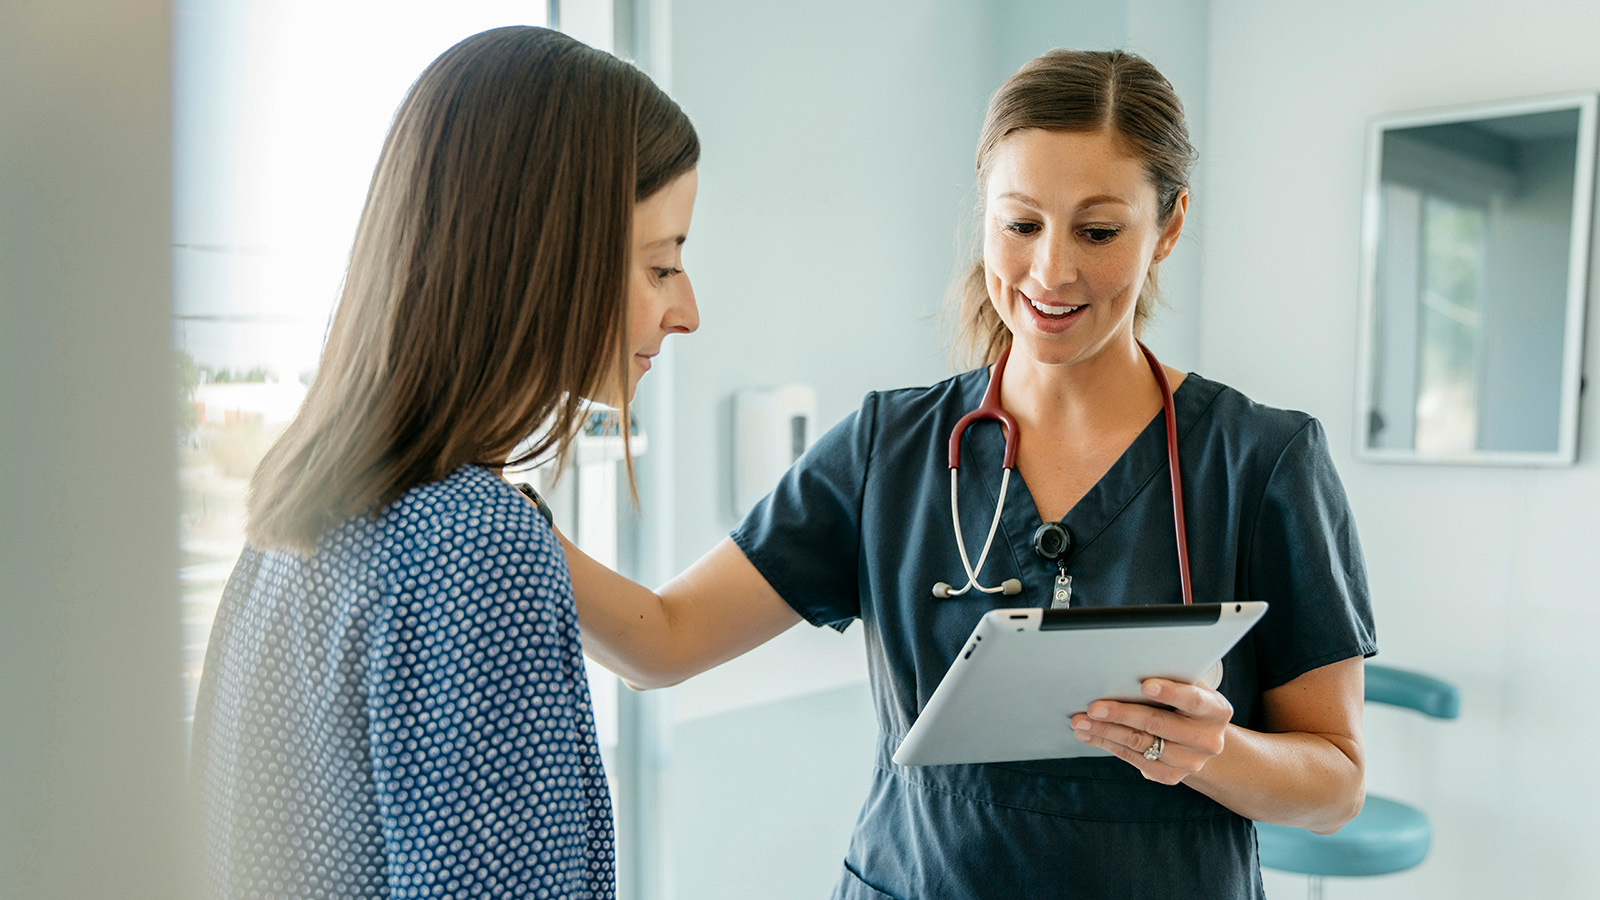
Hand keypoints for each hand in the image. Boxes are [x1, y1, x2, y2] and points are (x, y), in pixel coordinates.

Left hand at [1069, 678, 1232, 784]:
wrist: (1201, 741)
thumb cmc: (1187, 705)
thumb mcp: (1190, 688)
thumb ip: (1172, 677)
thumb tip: (1129, 661)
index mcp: (1216, 710)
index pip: (1193, 699)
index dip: (1169, 692)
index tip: (1144, 684)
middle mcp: (1207, 739)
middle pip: (1158, 723)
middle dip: (1122, 713)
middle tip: (1094, 707)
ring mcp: (1190, 762)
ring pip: (1140, 743)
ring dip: (1106, 731)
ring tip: (1081, 721)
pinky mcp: (1170, 776)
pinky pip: (1133, 758)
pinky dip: (1108, 744)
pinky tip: (1091, 735)